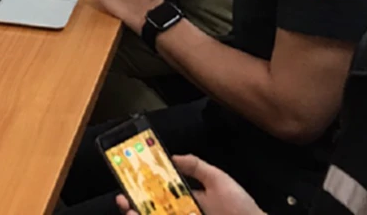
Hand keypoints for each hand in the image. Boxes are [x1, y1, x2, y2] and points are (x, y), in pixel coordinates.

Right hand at [115, 156, 264, 214]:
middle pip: (152, 211)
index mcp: (188, 203)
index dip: (143, 188)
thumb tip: (173, 156)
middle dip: (133, 206)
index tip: (130, 180)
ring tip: (129, 210)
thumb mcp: (220, 181)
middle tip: (124, 200)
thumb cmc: (243, 210)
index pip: (160, 195)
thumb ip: (198, 167)